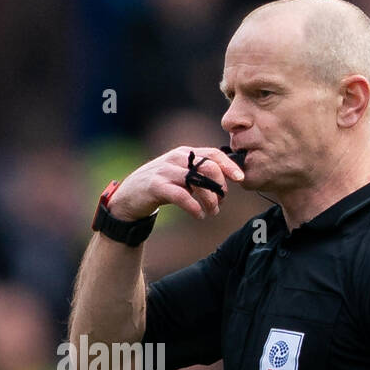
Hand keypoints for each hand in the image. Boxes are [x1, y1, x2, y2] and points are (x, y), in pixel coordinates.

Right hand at [107, 146, 244, 221]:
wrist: (129, 196)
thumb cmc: (159, 186)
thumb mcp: (180, 175)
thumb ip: (198, 173)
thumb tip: (225, 179)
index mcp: (185, 154)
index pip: (213, 154)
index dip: (229, 166)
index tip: (240, 178)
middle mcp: (177, 159)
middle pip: (209, 168)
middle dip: (220, 187)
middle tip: (221, 202)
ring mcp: (165, 171)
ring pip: (198, 182)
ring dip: (210, 200)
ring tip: (212, 212)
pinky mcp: (156, 186)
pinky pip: (182, 196)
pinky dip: (194, 207)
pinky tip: (199, 215)